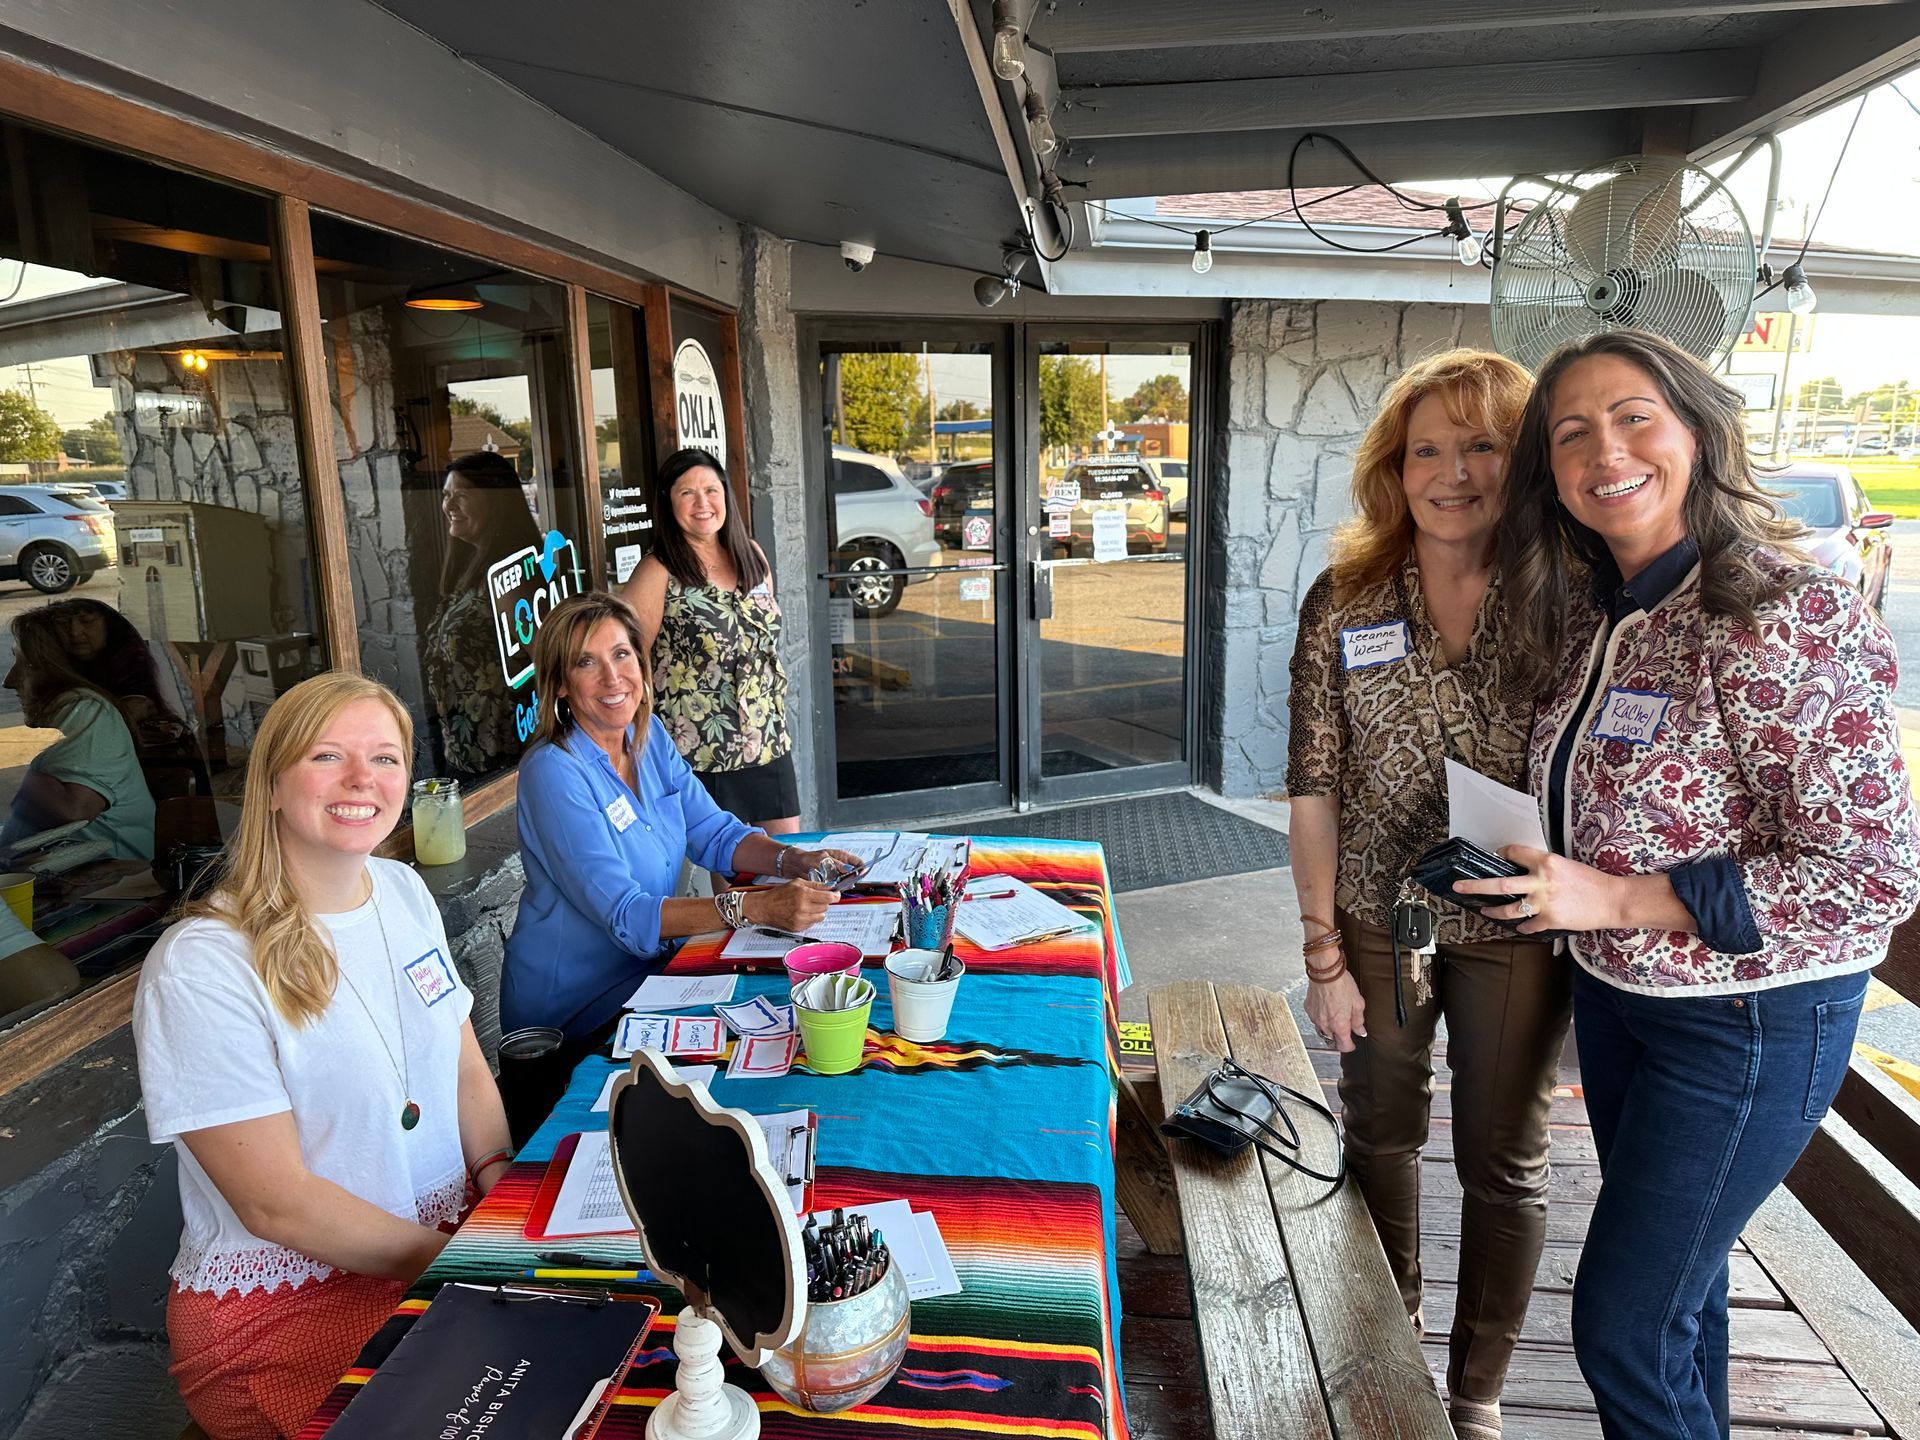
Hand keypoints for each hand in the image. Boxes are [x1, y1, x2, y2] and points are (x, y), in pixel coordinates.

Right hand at [747, 878, 836, 931]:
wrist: (764, 907)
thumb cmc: (778, 894)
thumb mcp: (797, 883)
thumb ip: (815, 885)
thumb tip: (830, 887)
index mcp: (803, 894)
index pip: (829, 897)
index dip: (835, 895)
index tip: (836, 895)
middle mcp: (803, 908)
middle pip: (826, 907)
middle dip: (824, 902)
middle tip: (816, 898)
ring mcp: (801, 919)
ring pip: (822, 916)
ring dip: (818, 911)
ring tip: (808, 906)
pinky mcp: (798, 928)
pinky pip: (813, 923)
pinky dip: (811, 918)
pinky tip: (802, 913)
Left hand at [788, 847, 866, 884]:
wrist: (795, 866)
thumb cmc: (807, 858)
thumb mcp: (822, 858)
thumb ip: (836, 864)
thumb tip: (849, 869)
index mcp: (841, 857)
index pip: (857, 862)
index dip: (861, 868)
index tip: (861, 873)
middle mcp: (840, 866)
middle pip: (853, 874)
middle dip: (852, 879)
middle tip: (847, 881)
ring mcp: (836, 875)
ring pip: (846, 882)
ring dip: (843, 885)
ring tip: (836, 884)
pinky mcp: (830, 883)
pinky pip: (837, 888)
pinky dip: (835, 889)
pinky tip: (831, 889)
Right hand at [1305, 970, 1366, 1052]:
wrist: (1325, 971)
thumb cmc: (1341, 984)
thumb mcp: (1358, 1003)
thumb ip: (1359, 1020)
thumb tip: (1360, 1030)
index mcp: (1339, 1025)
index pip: (1343, 1046)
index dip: (1350, 1047)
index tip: (1352, 1044)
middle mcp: (1325, 1024)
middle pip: (1332, 1040)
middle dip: (1339, 1037)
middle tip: (1345, 1029)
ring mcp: (1315, 1017)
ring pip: (1322, 1030)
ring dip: (1329, 1029)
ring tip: (1335, 1017)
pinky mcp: (1308, 1009)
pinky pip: (1315, 1019)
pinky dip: (1321, 1018)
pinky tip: (1326, 1009)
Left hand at [1450, 844, 1621, 933]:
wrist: (1612, 900)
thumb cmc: (1590, 881)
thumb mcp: (1564, 865)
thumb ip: (1542, 867)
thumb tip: (1521, 869)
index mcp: (1546, 862)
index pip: (1513, 853)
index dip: (1502, 854)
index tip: (1496, 856)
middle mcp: (1541, 881)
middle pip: (1499, 884)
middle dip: (1475, 886)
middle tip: (1459, 886)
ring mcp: (1544, 903)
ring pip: (1508, 909)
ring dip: (1493, 910)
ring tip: (1483, 910)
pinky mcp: (1550, 920)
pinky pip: (1528, 926)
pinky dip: (1523, 927)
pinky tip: (1519, 926)